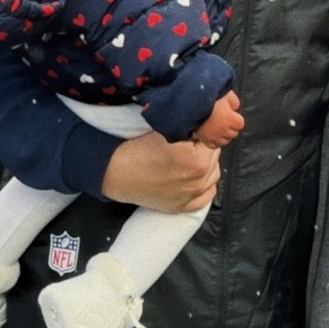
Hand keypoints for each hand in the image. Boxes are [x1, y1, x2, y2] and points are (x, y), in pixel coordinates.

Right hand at [102, 131, 218, 213]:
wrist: (114, 171)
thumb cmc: (135, 147)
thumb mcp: (165, 127)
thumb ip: (189, 125)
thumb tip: (204, 120)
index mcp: (196, 159)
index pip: (212, 138)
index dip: (201, 130)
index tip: (190, 129)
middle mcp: (198, 180)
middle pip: (214, 155)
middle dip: (203, 146)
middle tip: (186, 141)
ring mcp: (191, 196)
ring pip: (213, 173)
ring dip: (206, 163)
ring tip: (188, 156)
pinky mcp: (182, 207)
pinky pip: (207, 194)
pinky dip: (204, 183)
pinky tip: (193, 175)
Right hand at [192, 90, 243, 149]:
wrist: (192, 103)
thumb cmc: (210, 97)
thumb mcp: (227, 94)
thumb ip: (235, 102)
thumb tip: (235, 108)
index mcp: (231, 119)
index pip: (240, 124)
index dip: (235, 118)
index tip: (230, 114)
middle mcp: (224, 130)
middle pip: (233, 133)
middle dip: (231, 127)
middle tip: (223, 119)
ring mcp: (214, 137)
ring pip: (225, 141)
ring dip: (224, 135)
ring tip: (218, 127)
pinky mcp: (205, 140)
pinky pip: (214, 145)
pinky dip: (215, 141)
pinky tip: (213, 134)